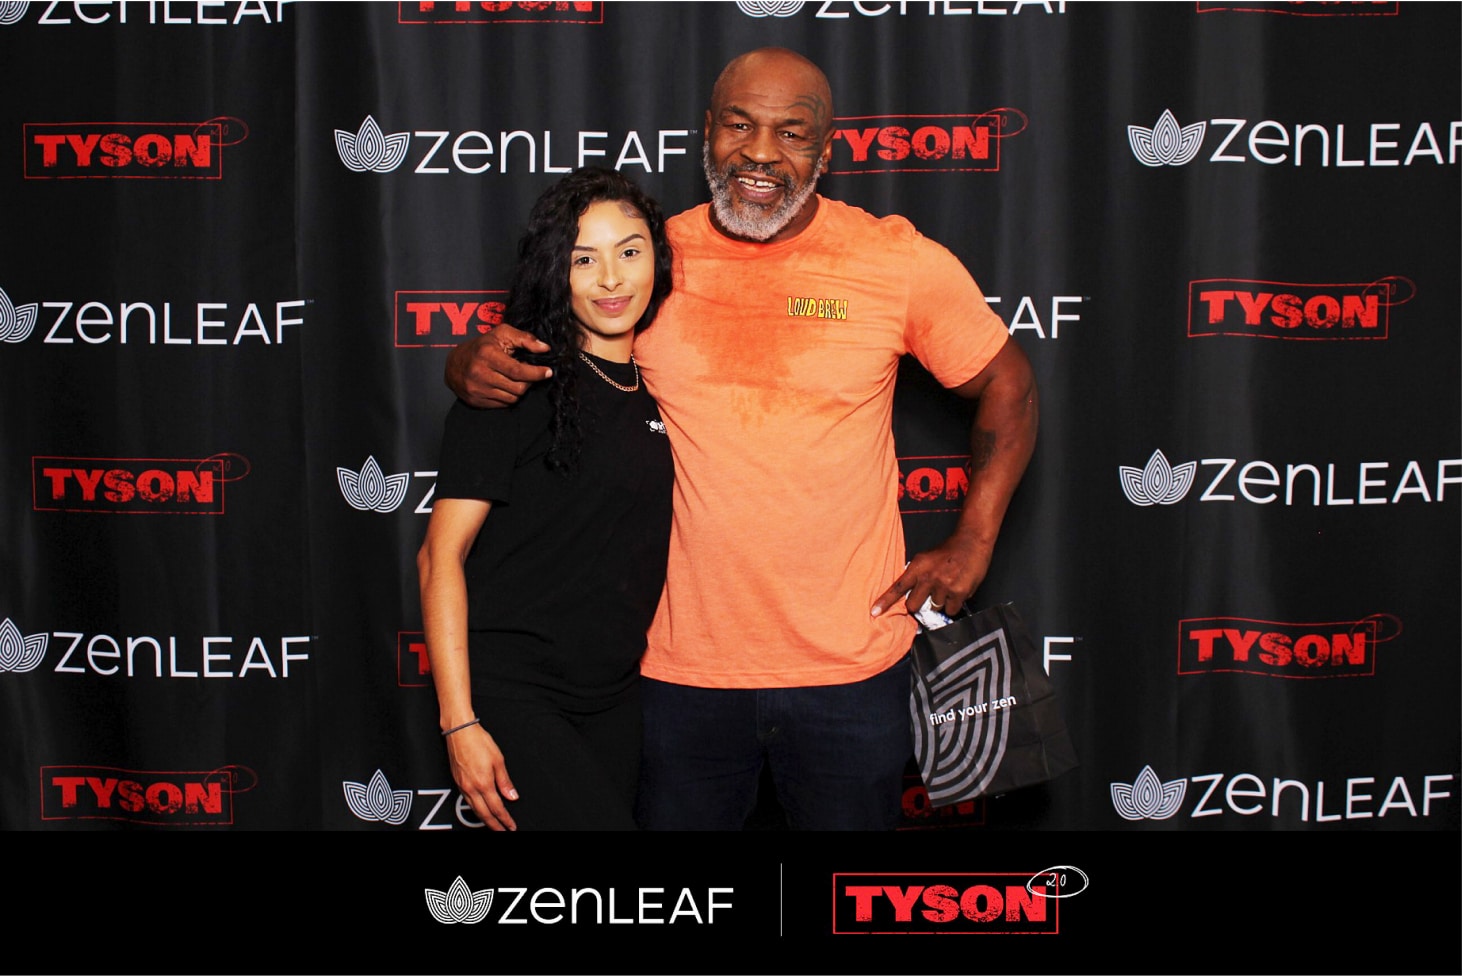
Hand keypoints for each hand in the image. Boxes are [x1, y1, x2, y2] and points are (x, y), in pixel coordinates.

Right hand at [444, 325, 552, 407]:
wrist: (454, 363)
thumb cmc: (482, 346)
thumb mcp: (502, 334)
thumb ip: (525, 339)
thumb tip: (545, 348)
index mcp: (487, 354)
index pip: (518, 370)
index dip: (536, 373)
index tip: (548, 372)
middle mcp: (480, 373)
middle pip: (518, 388)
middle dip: (529, 382)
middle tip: (528, 374)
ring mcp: (476, 389)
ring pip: (512, 399)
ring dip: (519, 390)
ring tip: (515, 379)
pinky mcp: (475, 401)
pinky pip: (502, 405)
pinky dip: (508, 397)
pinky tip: (505, 386)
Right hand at [444, 723, 519, 830]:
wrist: (459, 731)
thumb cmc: (478, 741)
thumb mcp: (498, 760)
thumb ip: (505, 781)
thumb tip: (512, 796)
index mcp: (484, 783)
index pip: (497, 808)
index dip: (505, 820)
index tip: (511, 826)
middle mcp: (471, 787)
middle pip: (484, 814)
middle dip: (494, 825)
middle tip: (502, 831)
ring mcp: (462, 785)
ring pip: (474, 809)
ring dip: (484, 819)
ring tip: (492, 824)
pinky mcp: (457, 781)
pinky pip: (467, 800)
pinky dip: (475, 809)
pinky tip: (479, 809)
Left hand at [870, 531, 991, 618]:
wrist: (972, 541)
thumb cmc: (949, 551)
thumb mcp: (926, 558)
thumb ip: (917, 575)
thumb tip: (909, 594)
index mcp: (917, 567)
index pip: (897, 587)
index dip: (885, 602)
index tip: (874, 612)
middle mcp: (928, 577)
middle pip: (913, 606)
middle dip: (919, 604)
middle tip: (928, 595)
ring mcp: (944, 586)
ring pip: (935, 608)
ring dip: (940, 602)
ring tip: (948, 586)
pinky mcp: (959, 592)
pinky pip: (952, 610)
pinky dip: (954, 604)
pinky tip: (958, 590)